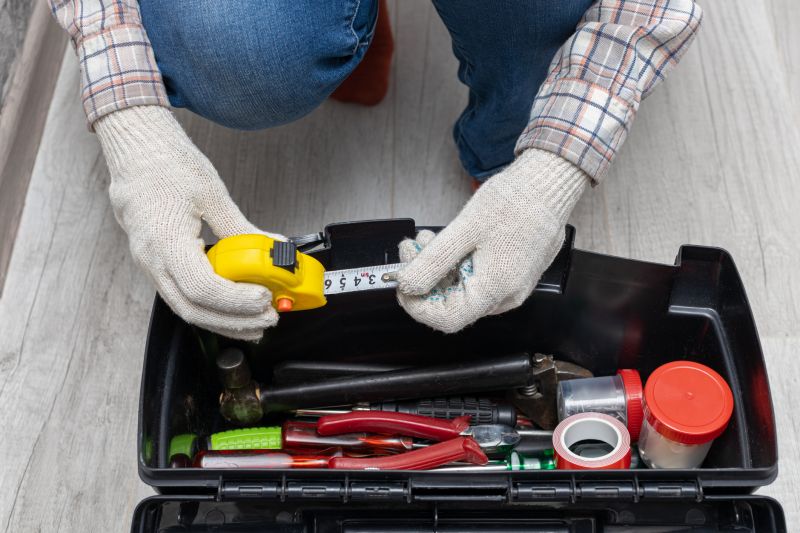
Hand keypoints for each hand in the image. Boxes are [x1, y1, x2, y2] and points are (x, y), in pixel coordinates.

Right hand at [95, 106, 279, 340]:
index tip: (264, 298)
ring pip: (187, 308)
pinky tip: (235, 309)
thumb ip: (242, 229)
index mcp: (164, 241)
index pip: (201, 288)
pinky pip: (184, 296)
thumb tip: (274, 248)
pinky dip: (212, 308)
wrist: (136, 152)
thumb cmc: (167, 165)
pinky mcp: (158, 265)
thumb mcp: (212, 194)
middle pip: (193, 309)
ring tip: (257, 321)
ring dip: (225, 321)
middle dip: (234, 320)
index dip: (235, 300)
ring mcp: (151, 266)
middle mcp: (152, 260)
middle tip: (268, 317)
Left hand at [396, 149, 588, 332]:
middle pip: (453, 304)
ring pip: (463, 291)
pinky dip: (457, 264)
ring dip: (439, 269)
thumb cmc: (516, 202)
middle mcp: (507, 295)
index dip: (417, 305)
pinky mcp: (512, 275)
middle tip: (410, 249)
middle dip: (425, 279)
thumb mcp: (464, 229)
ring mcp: (512, 287)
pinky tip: (449, 243)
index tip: (402, 283)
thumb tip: (408, 284)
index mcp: (496, 288)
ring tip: (428, 239)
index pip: (446, 318)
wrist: (549, 184)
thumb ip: (433, 262)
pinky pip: (477, 280)